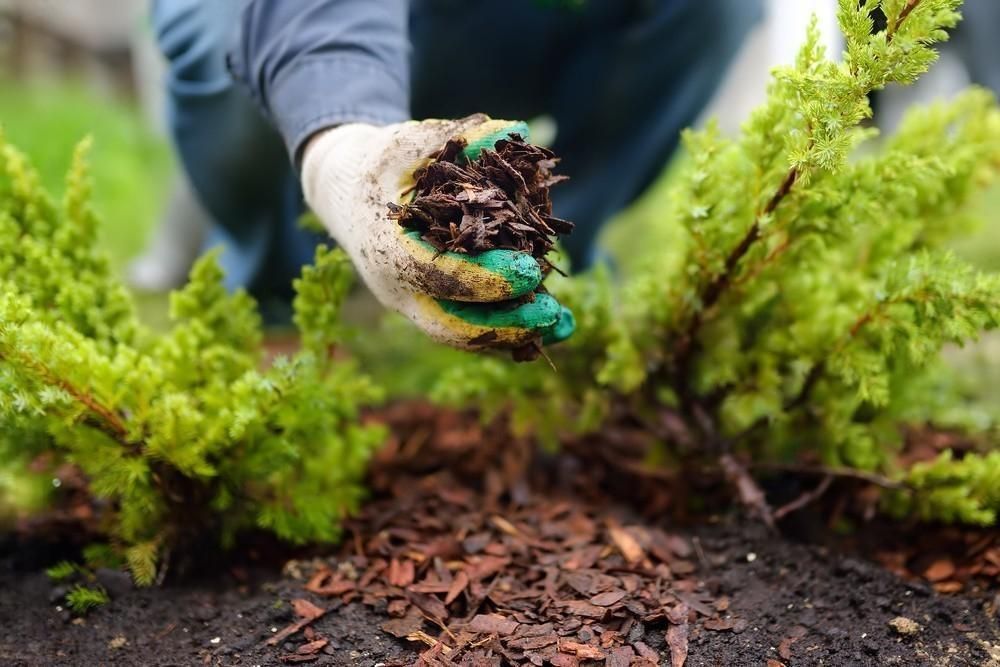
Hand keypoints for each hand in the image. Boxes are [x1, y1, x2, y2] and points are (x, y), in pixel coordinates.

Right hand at [301, 114, 574, 350]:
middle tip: (553, 314)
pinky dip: (510, 331)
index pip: (436, 274)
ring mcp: (412, 304)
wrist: (344, 193)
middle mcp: (396, 287)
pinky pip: (470, 328)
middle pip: (451, 325)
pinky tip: (554, 326)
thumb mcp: (411, 142)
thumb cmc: (381, 163)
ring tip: (564, 327)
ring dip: (515, 335)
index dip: (485, 278)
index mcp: (386, 247)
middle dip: (504, 325)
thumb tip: (514, 131)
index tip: (531, 271)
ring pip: (463, 335)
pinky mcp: (430, 307)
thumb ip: (459, 137)